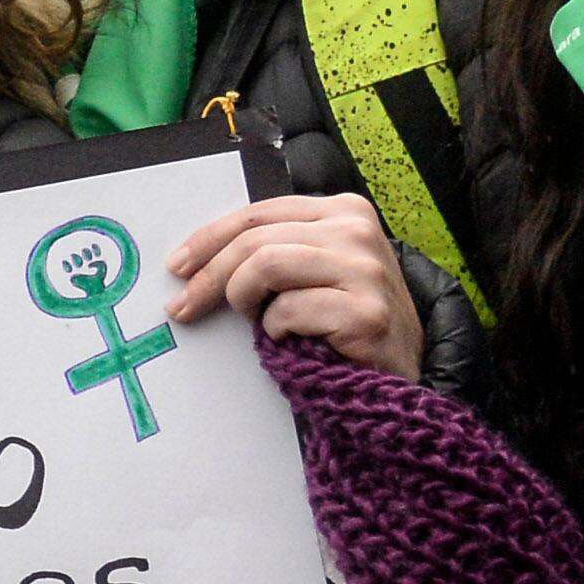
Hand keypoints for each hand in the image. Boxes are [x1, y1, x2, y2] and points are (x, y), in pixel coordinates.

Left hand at [163, 193, 423, 379]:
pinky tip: (290, 339)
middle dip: (210, 274)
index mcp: (342, 210)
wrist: (403, 373)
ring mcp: (365, 270)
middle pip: (255, 239)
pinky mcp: (365, 312)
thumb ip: (276, 248)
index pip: (259, 213)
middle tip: (185, 305)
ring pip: (265, 265)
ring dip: (243, 298)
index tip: (179, 265)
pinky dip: (276, 329)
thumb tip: (200, 258)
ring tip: (253, 321)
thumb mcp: (316, 268)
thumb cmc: (348, 320)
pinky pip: (289, 311)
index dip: (210, 238)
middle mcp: (357, 231)